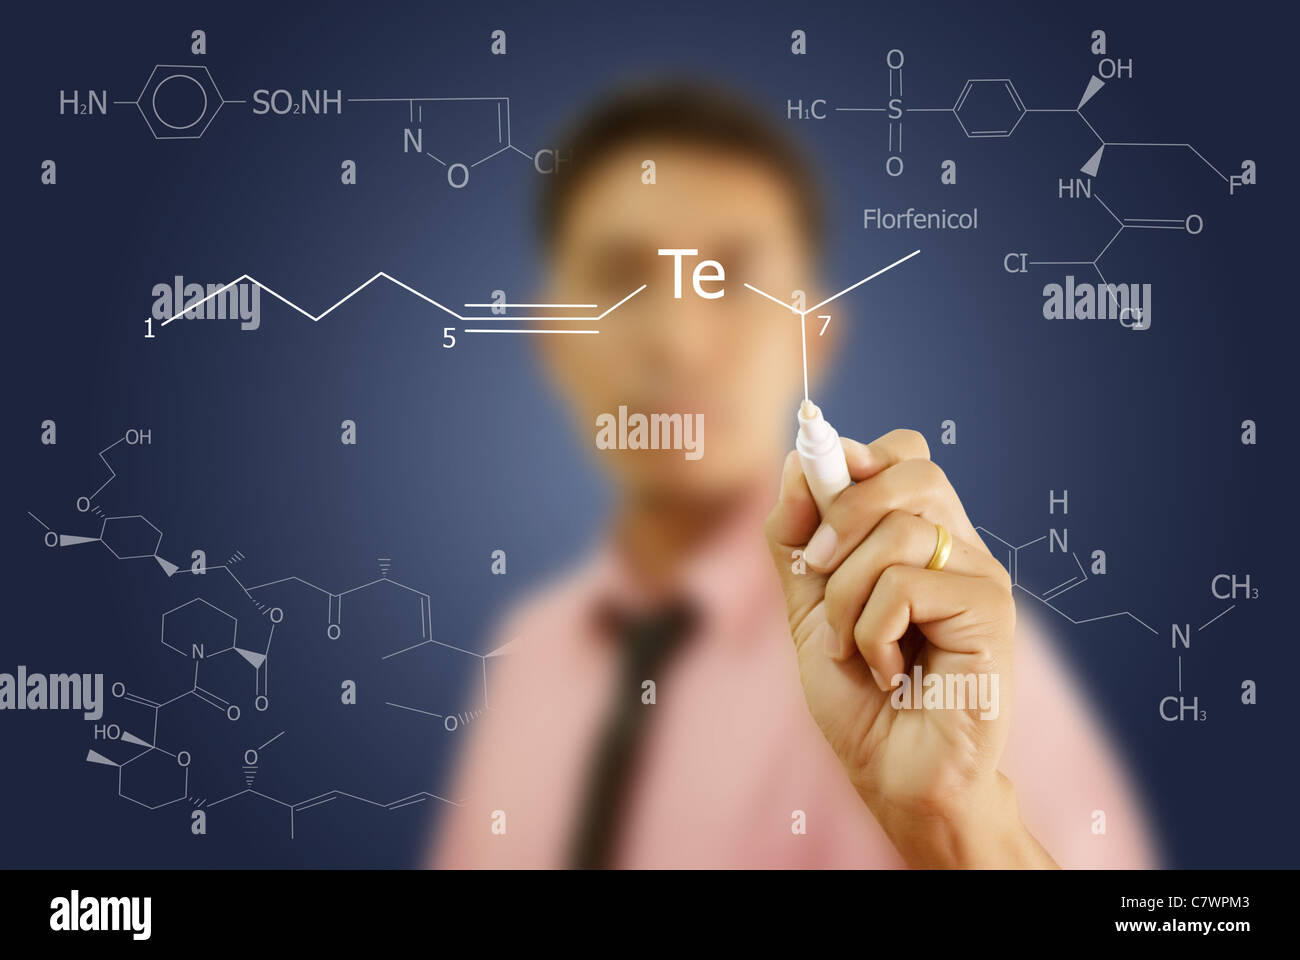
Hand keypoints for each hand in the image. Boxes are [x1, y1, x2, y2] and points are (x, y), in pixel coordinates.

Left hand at [765, 429, 1055, 867]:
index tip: (816, 500)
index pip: (906, 453)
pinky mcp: (991, 612)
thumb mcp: (809, 607)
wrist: (896, 774)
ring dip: (847, 595)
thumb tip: (797, 462)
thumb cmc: (861, 697)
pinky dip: (874, 632)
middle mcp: (958, 547)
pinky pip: (907, 586)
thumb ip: (798, 538)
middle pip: (912, 470)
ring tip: (855, 647)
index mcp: (922, 537)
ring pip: (899, 531)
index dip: (856, 460)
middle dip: (843, 513)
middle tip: (819, 570)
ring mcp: (980, 576)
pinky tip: (887, 670)